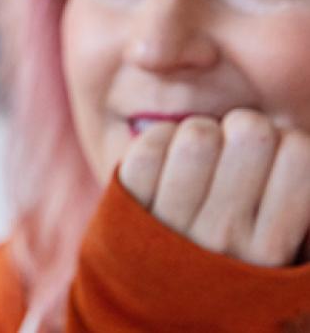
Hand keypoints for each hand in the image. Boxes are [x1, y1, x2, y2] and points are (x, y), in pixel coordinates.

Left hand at [118, 109, 309, 266]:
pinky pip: (150, 145)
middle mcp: (224, 238)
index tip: (272, 159)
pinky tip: (166, 159)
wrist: (152, 294)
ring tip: (198, 156)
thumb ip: (284, 192)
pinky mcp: (128, 207)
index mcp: (271, 247)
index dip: (286, 142)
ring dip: (199, 132)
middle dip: (243, 128)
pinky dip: (160, 139)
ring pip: (198, 135)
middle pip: (251, 132)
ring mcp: (173, 224)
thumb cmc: (223, 250)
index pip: (300, 154)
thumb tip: (292, 144)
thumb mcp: (269, 235)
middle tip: (232, 149)